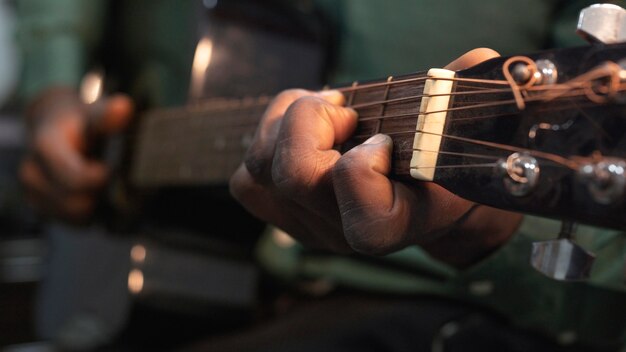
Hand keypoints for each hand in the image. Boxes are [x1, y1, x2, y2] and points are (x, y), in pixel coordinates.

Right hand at [19, 87, 133, 223]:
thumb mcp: (94, 112)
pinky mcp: (40, 208)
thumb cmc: (81, 120)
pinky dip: (90, 215)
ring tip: (102, 185)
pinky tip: (95, 196)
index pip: (75, 179)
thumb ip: (108, 115)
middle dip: (99, 195)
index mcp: (45, 147)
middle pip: (76, 203)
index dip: (100, 180)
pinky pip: (73, 223)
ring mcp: (33, 192)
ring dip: (96, 206)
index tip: (110, 169)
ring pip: (76, 217)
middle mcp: (32, 172)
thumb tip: (124, 107)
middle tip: (110, 177)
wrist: (56, 128)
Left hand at [229, 48, 522, 266]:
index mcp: (398, 224)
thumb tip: (470, 62)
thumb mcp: (462, 124)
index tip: (383, 139)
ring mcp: (308, 224)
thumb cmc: (443, 152)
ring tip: (324, 108)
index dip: (363, 167)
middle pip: (296, 177)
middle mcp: (345, 232)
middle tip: (344, 109)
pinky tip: (302, 126)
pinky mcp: (282, 211)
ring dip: (285, 121)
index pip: (364, 220)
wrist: (426, 191)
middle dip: (312, 121)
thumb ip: (464, 95)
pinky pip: (247, 178)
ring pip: (261, 169)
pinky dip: (267, 137)